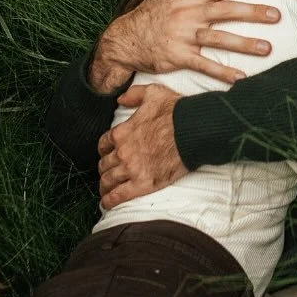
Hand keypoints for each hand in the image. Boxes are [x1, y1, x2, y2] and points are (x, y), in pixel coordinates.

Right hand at [87, 0, 282, 92]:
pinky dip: (221, 72)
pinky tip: (240, 77)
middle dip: (253, 12)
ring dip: (244, 44)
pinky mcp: (177, 57)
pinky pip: (203, 64)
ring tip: (267, 48)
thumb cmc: (149, 14)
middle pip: (226, 11)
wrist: (123, 40)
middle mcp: (187, 14)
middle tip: (277, 15)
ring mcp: (182, 36)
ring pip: (219, 38)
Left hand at [98, 84, 186, 207]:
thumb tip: (121, 98)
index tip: (108, 154)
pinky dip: (110, 201)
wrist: (192, 130)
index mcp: (122, 132)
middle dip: (105, 169)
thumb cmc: (175, 111)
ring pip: (108, 181)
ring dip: (105, 186)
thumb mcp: (153, 93)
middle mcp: (122, 152)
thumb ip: (134, 94)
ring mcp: (131, 169)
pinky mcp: (143, 184)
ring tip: (106, 190)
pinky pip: (119, 196)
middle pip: (104, 164)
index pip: (104, 144)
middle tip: (109, 173)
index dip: (104, 150)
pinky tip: (107, 203)